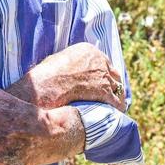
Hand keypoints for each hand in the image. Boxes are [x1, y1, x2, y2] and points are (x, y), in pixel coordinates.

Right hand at [5, 42, 125, 110]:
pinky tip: (114, 114)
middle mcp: (100, 61)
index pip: (104, 62)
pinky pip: (117, 102)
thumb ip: (69, 63)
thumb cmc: (47, 75)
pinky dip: (116, 108)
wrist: (47, 86)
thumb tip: (66, 69)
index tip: (100, 81)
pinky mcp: (105, 92)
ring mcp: (104, 77)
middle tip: (107, 93)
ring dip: (114, 96)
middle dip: (110, 83)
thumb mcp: (59, 60)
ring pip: (117, 88)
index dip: (102, 73)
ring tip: (111, 106)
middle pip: (113, 74)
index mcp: (89, 50)